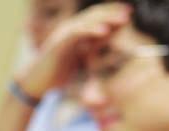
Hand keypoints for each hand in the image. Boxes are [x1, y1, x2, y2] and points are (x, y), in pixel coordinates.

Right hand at [15, 3, 130, 98]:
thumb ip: (92, 47)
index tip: (129, 13)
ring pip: (87, 22)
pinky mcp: (60, 43)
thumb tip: (108, 41)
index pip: (96, 19)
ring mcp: (64, 34)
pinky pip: (78, 33)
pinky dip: (91, 31)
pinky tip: (105, 31)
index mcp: (76, 32)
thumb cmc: (59, 71)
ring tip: (122, 19)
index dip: (112, 14)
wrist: (38, 81)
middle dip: (112, 12)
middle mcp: (70, 29)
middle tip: (130, 11)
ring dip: (106, 19)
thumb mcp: (81, 58)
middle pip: (94, 16)